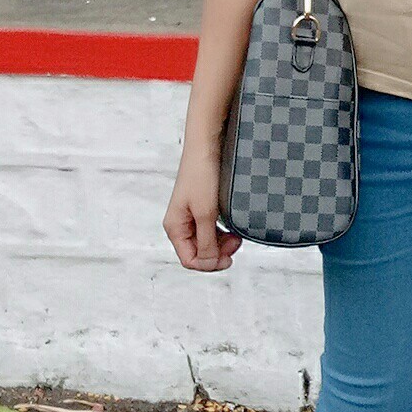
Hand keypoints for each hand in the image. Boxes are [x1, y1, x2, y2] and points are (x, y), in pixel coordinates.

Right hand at [164, 142, 243, 271]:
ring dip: (222, 245)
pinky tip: (232, 228)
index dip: (209, 264)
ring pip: (206, 244)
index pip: (190, 260)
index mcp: (175, 228)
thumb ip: (207, 241)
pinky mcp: (201, 210)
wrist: (206, 147)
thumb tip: (209, 263)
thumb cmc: (202, 176)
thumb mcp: (206, 213)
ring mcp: (190, 218)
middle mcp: (180, 225)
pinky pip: (211, 231)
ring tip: (237, 235)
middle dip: (218, 253)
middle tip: (237, 242)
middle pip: (199, 254)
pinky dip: (222, 234)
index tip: (229, 258)